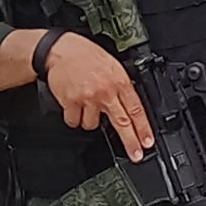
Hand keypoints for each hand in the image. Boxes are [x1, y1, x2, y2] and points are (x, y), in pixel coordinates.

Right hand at [41, 33, 152, 158]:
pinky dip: (74, 118)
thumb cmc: (84, 54)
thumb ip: (121, 84)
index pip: (136, 109)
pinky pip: (74, 122)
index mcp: (119, 80)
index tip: (147, 141)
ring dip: (90, 121)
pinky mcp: (71, 103)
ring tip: (86, 105)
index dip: (143, 128)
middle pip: (122, 122)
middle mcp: (105, 91)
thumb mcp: (112, 64)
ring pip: (93, 125)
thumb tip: (129, 103)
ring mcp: (88, 98)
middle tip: (136, 155)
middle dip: (131, 142)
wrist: (58, 50)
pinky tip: (74, 106)